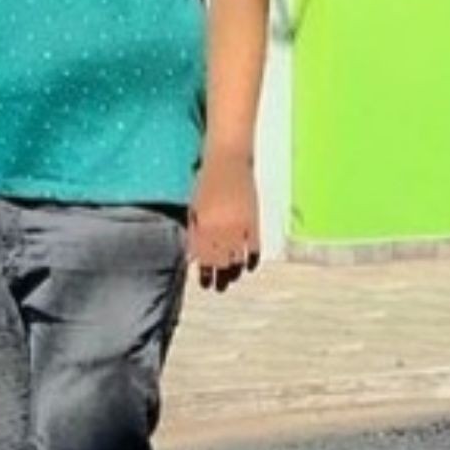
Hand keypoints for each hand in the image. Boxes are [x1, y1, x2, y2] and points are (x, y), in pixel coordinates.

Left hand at [190, 157, 260, 290]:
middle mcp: (221, 230)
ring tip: (233, 279)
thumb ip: (194, 233)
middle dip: (220, 277)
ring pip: (238, 257)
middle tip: (219, 288)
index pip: (204, 258)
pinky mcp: (254, 220)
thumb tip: (194, 257)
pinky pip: (255, 246)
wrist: (228, 162)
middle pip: (221, 262)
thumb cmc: (205, 184)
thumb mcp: (194, 209)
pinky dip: (252, 258)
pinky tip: (250, 267)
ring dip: (235, 271)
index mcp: (203, 227)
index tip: (204, 285)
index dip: (204, 274)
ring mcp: (239, 226)